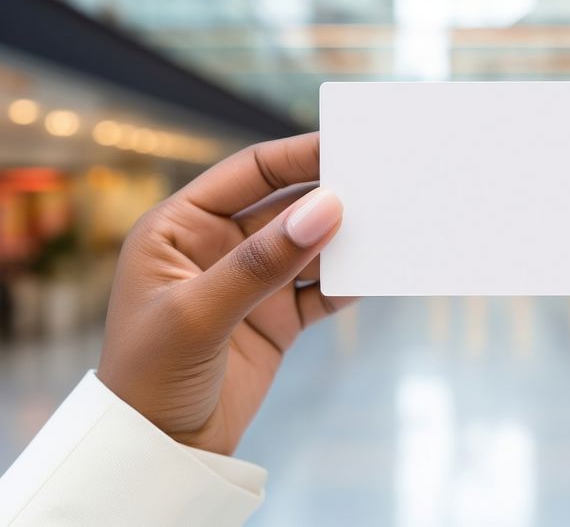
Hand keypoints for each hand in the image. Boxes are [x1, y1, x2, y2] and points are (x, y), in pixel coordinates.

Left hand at [97, 133, 351, 454]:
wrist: (160, 454)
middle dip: (330, 195)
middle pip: (286, 206)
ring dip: (344, 239)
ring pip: (308, 247)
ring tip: (388, 224)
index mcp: (180, 227)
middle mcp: (218, 247)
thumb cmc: (150, 377)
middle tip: (381, 181)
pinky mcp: (276, 319)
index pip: (248, 173)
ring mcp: (250, 283)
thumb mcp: (198, 314)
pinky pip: (320, 290)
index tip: (345, 144)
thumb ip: (261, 262)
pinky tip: (376, 273)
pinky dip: (347, 282)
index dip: (297, 156)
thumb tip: (326, 209)